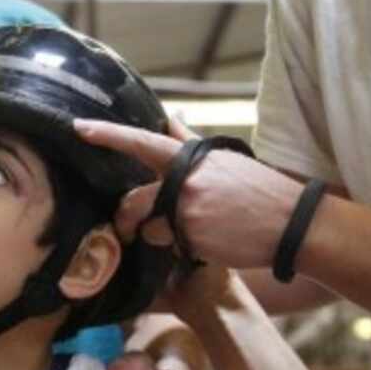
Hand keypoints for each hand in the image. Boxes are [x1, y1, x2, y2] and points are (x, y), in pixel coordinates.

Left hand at [73, 117, 303, 269]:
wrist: (292, 224)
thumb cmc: (259, 191)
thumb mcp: (223, 160)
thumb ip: (188, 143)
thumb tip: (170, 119)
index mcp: (190, 159)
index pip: (140, 142)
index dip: (107, 134)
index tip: (79, 127)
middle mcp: (184, 182)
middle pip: (133, 201)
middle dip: (126, 218)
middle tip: (127, 228)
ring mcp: (187, 212)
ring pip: (151, 229)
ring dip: (159, 237)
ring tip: (187, 234)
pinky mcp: (193, 240)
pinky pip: (171, 248)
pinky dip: (181, 250)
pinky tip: (206, 244)